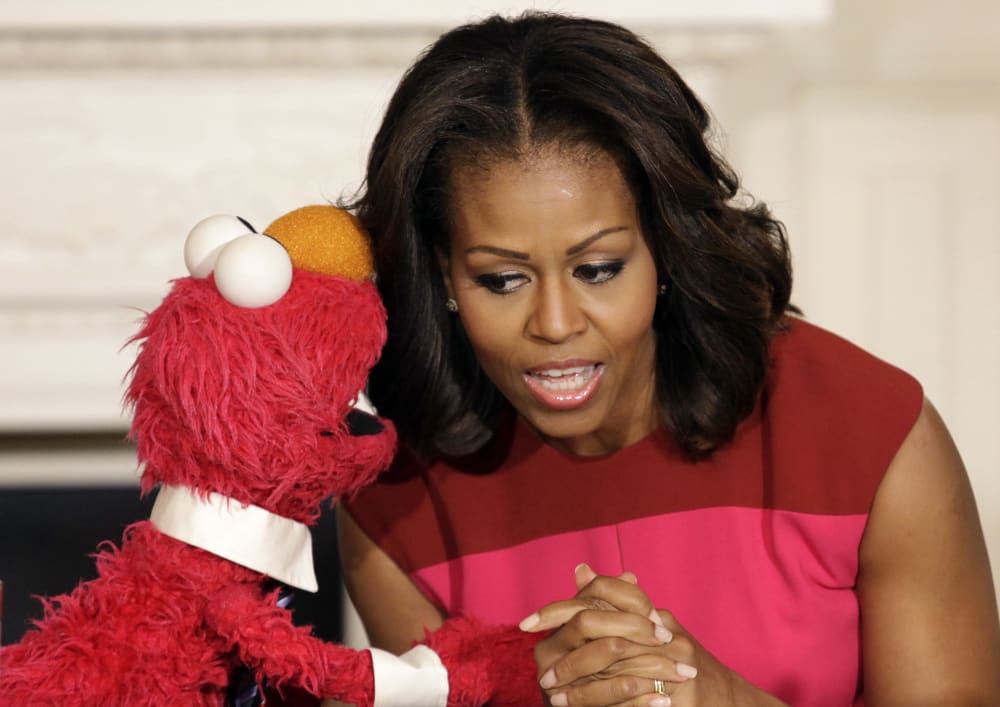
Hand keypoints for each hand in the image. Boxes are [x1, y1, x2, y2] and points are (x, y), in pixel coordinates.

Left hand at [520, 565, 784, 706]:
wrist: (725, 697)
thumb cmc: (680, 662)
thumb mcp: (646, 626)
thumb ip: (612, 601)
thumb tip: (579, 570)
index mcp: (648, 613)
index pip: (599, 596)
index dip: (560, 608)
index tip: (528, 622)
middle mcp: (660, 630)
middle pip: (600, 629)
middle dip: (566, 651)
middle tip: (539, 667)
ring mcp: (668, 660)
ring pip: (610, 665)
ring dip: (577, 681)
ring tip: (551, 691)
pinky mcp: (673, 690)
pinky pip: (628, 695)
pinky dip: (600, 700)